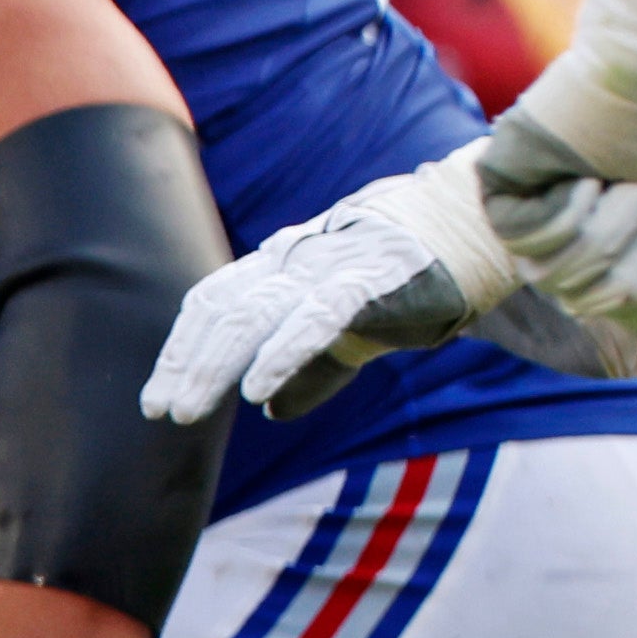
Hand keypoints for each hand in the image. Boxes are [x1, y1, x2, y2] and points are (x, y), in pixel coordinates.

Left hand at [147, 148, 524, 423]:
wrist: (479, 225)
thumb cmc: (411, 279)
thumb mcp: (350, 331)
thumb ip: (309, 369)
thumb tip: (270, 410)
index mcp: (284, 267)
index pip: (213, 302)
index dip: (181, 348)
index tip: (156, 399)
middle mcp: (297, 261)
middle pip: (222, 310)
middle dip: (186, 364)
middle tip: (161, 412)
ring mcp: (332, 267)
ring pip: (254, 314)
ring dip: (215, 365)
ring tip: (189, 410)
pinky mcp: (373, 279)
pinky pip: (316, 317)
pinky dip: (282, 353)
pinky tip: (257, 388)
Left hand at [472, 0, 636, 318]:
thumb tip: (607, 302)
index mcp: (616, 237)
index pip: (615, 310)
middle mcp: (570, 228)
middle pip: (583, 300)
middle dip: (632, 261)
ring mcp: (534, 206)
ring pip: (550, 274)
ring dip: (603, 234)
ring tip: (618, 183)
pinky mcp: (502, 182)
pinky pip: (521, 238)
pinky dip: (566, 215)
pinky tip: (585, 178)